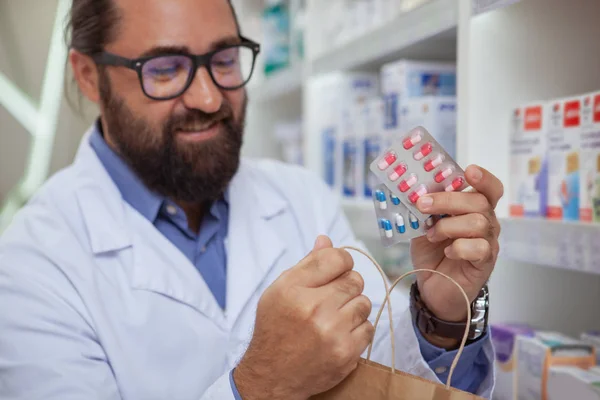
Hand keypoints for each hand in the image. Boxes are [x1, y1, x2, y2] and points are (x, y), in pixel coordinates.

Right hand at [234, 236, 373, 399]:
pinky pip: (369, 328)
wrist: (273, 375)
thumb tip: (326, 240)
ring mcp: (332, 332)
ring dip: (353, 308)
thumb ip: (306, 265)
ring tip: (334, 317)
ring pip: (364, 303)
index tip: (337, 270)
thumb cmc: (276, 329)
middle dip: (346, 286)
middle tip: (332, 298)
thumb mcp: (280, 290)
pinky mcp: (346, 353)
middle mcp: (312, 307)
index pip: (335, 257)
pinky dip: (357, 330)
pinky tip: (340, 334)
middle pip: (354, 279)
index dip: (340, 261)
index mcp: (293, 288)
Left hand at [411, 165, 502, 328]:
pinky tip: (447, 252)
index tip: (468, 170)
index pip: (489, 188)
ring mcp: (488, 242)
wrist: (434, 288)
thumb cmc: (432, 254)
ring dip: (448, 226)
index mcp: (473, 209)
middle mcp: (486, 222)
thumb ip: (423, 211)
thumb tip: (413, 193)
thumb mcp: (422, 227)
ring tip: (432, 235)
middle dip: (447, 200)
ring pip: (479, 222)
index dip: (483, 177)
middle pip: (479, 201)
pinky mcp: (486, 262)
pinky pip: (479, 247)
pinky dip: (458, 247)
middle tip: (422, 204)